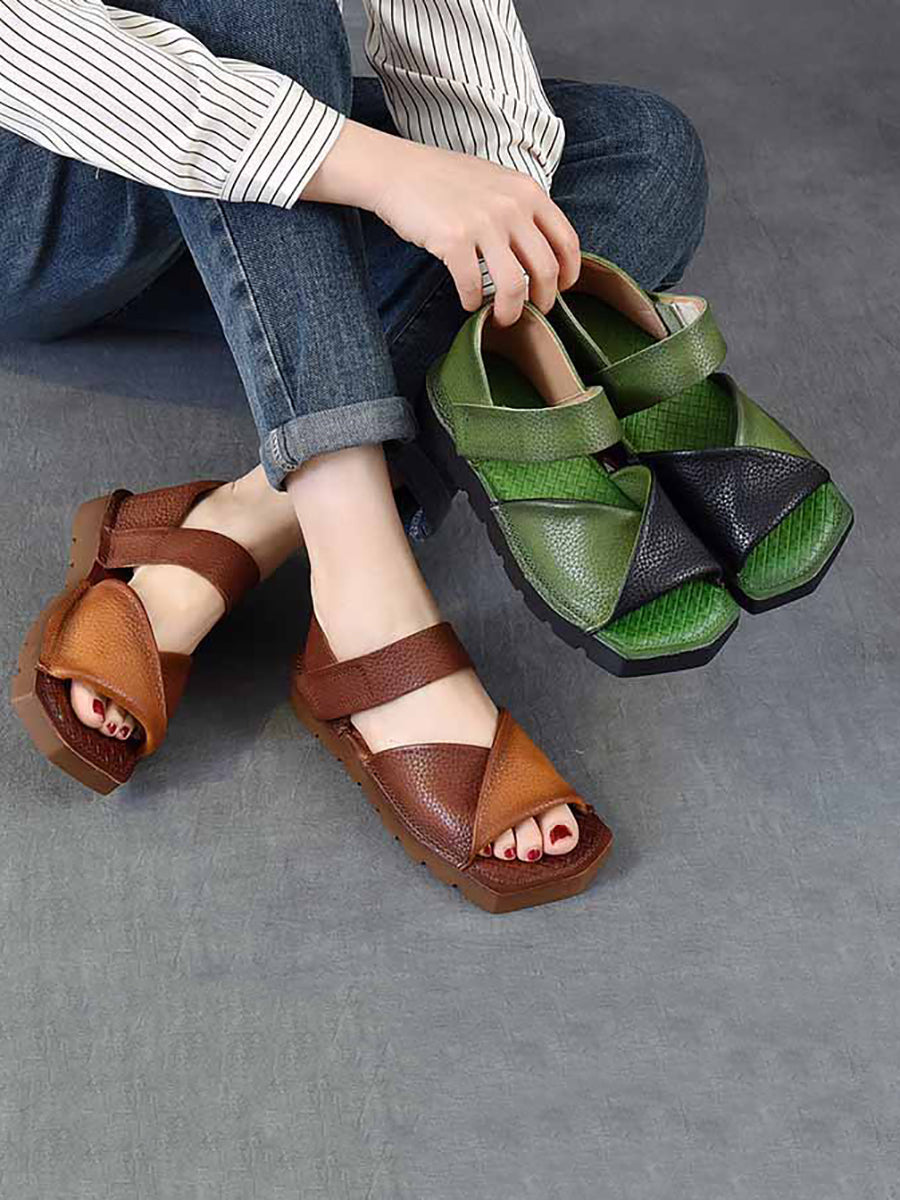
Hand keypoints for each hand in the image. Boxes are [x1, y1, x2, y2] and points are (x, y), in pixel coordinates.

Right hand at [303, 120, 580, 325]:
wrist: (398, 171)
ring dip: (510, 312)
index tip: (560, 289)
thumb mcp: (497, 182)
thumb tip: (540, 251)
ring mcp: (483, 223)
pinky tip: (469, 302)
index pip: (567, 241)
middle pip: (545, 270)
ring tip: (502, 319)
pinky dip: (473, 302)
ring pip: (513, 286)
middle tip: (534, 313)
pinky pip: (474, 286)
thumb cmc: (446, 180)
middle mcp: (511, 207)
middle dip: (543, 300)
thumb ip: (522, 209)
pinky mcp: (453, 240)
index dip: (569, 274)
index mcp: (528, 192)